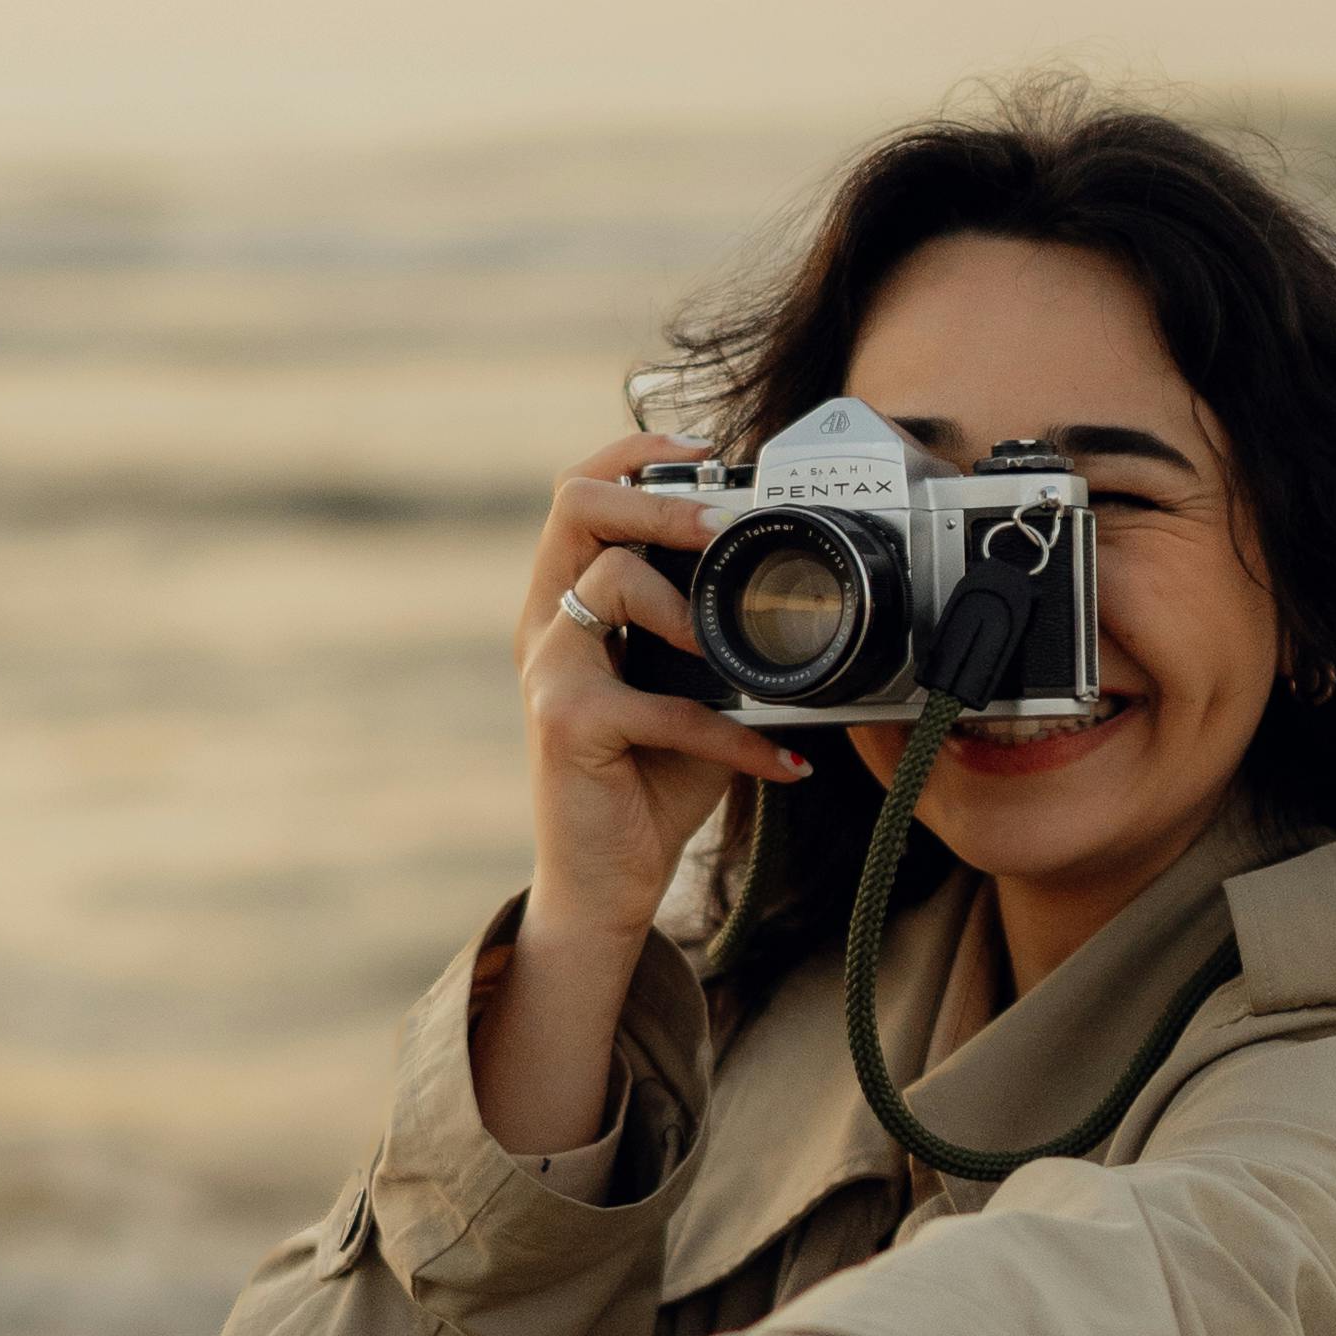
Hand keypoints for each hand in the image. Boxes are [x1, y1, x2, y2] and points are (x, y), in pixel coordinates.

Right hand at [513, 433, 805, 953]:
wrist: (604, 880)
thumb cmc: (646, 780)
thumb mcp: (686, 691)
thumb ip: (711, 637)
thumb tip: (790, 595)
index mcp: (566, 605)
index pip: (578, 495)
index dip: (632, 455)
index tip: (702, 455)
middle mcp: (545, 625)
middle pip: (575, 507)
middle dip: (659, 502)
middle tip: (720, 528)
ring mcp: (550, 669)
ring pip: (612, 580)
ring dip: (688, 608)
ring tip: (736, 655)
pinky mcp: (568, 722)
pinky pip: (668, 704)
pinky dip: (738, 739)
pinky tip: (783, 765)